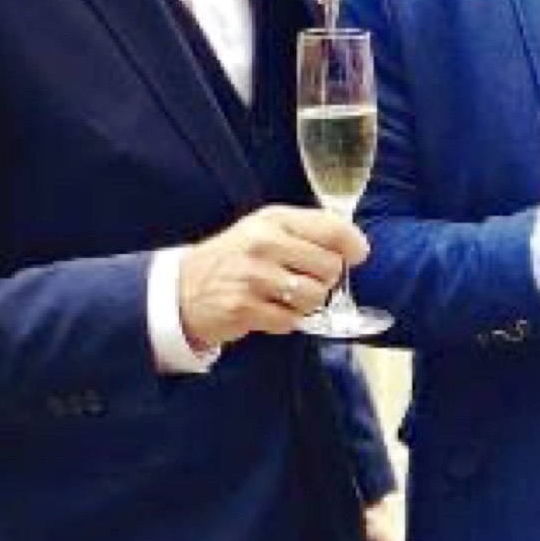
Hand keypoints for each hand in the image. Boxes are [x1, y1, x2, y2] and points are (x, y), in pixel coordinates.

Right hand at [176, 202, 369, 348]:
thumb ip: (307, 230)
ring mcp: (253, 277)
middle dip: (327, 278)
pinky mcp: (243, 309)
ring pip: (314, 296)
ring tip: (289, 297)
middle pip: (329, 266)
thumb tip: (354, 245)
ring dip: (308, 303)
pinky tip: (270, 311)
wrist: (182, 288)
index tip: (358, 254)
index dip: (353, 244)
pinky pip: (289, 321)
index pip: (332, 228)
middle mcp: (265, 244)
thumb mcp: (267, 229)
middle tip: (309, 279)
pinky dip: (287, 321)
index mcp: (275, 220)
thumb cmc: (236, 256)